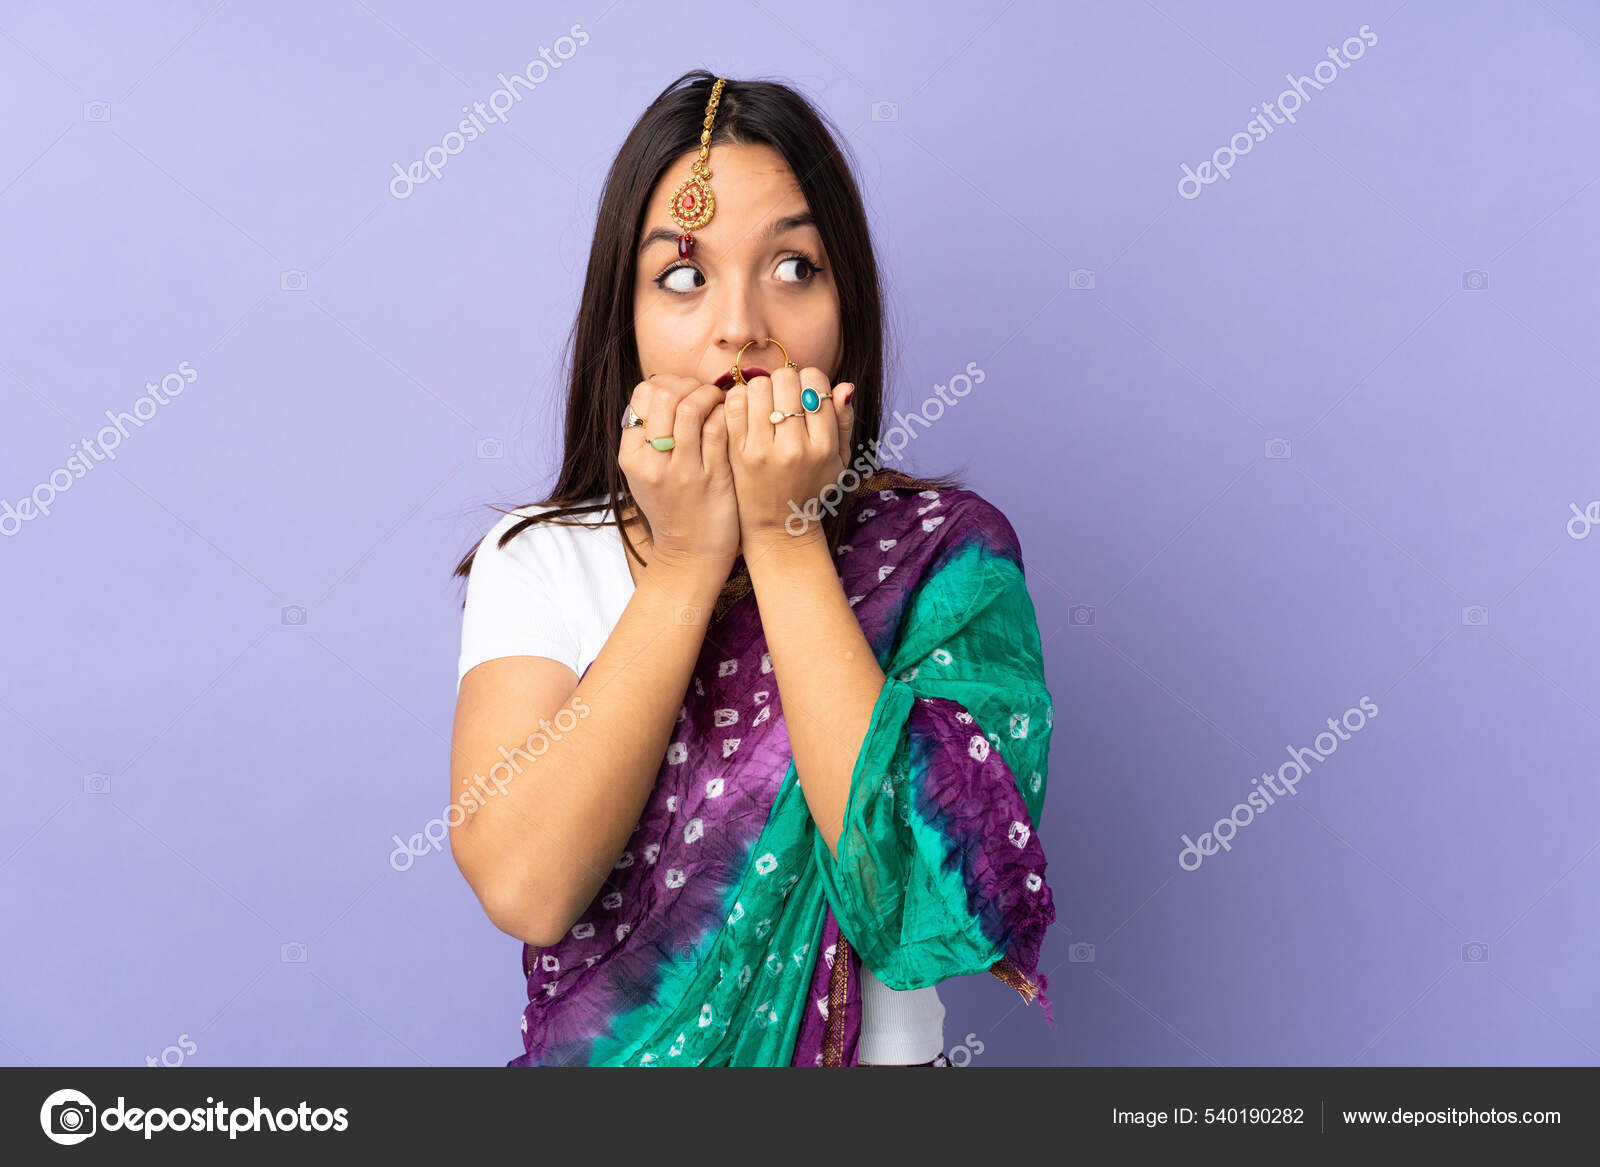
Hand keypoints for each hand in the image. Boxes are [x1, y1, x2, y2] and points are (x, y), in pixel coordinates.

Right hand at [617, 374, 740, 564]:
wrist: (690, 554)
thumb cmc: (672, 507)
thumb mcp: (645, 473)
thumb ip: (648, 436)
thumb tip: (663, 388)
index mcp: (631, 457)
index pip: (641, 396)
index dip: (665, 384)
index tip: (681, 390)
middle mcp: (652, 463)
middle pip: (664, 396)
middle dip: (687, 384)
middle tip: (702, 392)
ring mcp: (682, 471)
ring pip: (690, 408)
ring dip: (708, 394)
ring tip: (717, 400)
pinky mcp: (713, 479)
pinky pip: (718, 430)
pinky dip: (725, 414)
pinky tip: (730, 418)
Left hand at [723, 365, 855, 548]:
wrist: (778, 525)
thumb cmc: (812, 486)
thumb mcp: (840, 460)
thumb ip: (845, 421)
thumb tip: (844, 386)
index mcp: (823, 446)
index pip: (814, 382)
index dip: (809, 380)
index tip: (804, 394)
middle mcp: (794, 447)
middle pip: (785, 379)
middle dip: (785, 381)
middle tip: (783, 397)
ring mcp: (762, 450)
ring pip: (758, 386)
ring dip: (762, 388)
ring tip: (765, 405)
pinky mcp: (737, 453)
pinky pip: (734, 403)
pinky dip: (739, 398)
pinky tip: (747, 410)